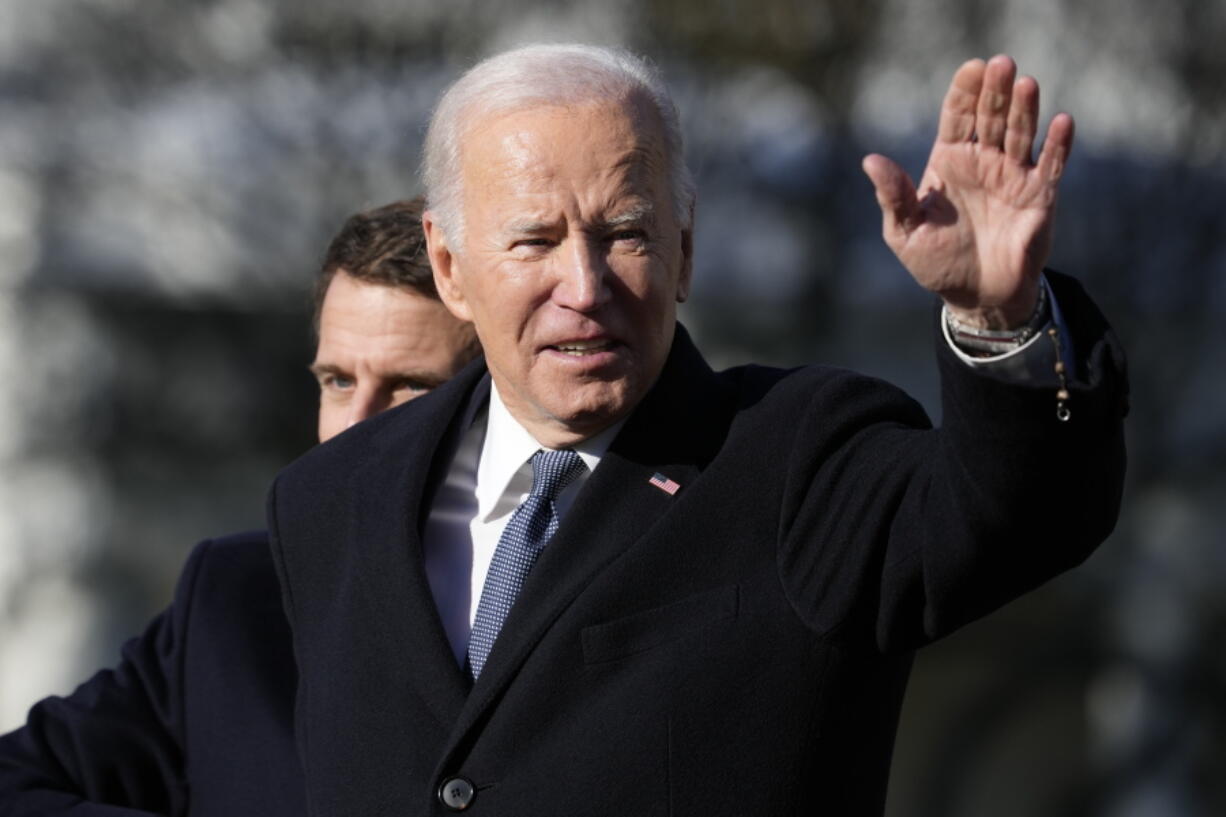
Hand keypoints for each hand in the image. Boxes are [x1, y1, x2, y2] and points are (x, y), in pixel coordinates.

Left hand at [862, 55, 1073, 328]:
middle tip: (1001, 64)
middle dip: (995, 91)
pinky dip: (1058, 145)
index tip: (970, 69)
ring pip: (1021, 134)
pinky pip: (1052, 165)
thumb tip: (870, 161)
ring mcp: (1013, 176)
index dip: (963, 93)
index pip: (957, 118)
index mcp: (949, 163)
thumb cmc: (936, 263)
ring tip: (1026, 84)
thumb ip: (893, 196)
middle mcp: (983, 162)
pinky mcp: (1040, 196)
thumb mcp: (905, 233)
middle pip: (991, 117)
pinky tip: (1060, 122)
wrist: (976, 297)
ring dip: (1026, 109)